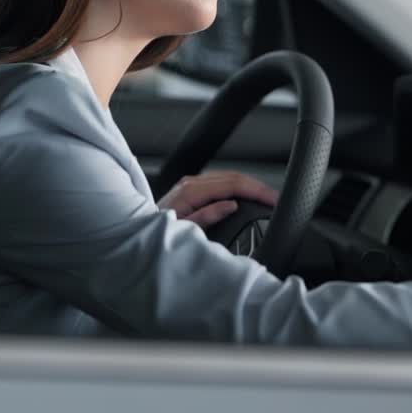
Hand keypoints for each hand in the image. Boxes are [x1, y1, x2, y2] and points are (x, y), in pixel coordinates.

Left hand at [157, 170, 278, 227]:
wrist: (134, 233)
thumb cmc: (156, 235)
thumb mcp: (183, 230)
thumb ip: (208, 216)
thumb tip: (231, 205)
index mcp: (191, 191)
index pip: (233, 184)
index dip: (256, 190)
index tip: (273, 199)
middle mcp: (191, 183)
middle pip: (234, 177)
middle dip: (258, 187)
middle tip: (276, 199)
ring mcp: (191, 184)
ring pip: (229, 177)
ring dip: (249, 186)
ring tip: (267, 198)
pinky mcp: (191, 189)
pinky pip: (220, 182)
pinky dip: (238, 188)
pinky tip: (247, 196)